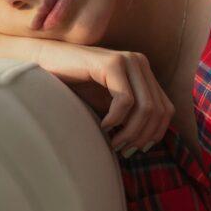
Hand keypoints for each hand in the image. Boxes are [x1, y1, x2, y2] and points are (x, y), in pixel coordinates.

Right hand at [37, 40, 174, 155]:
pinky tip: (103, 125)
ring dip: (130, 131)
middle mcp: (140, 63)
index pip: (166, 109)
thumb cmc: (74, 86)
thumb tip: (147, 144)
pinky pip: (125, 100)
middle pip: (158, 110)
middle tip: (123, 150)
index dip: (156, 133)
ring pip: (145, 107)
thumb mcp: (108, 104)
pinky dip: (116, 119)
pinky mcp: (112, 63)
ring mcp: (128, 60)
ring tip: (114, 142)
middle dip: (142, 136)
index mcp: (144, 72)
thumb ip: (130, 116)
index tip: (138, 150)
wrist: (44, 64)